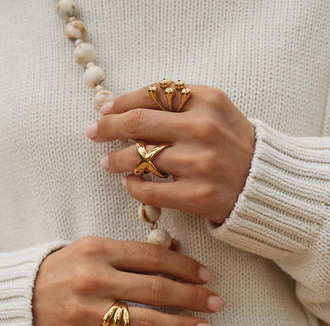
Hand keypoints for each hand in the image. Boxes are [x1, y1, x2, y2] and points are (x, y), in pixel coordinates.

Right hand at [32, 236, 224, 325]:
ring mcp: (84, 312)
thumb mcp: (87, 251)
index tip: (206, 276)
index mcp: (95, 249)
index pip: (152, 257)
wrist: (13, 302)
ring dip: (181, 325)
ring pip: (145, 321)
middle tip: (216, 303)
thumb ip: (127, 253)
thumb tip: (173, 250)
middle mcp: (91, 279)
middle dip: (192, 297)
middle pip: (155, 289)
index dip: (185, 267)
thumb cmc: (56, 274)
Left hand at [86, 84, 254, 223]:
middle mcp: (203, 129)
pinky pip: (150, 191)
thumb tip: (126, 110)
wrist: (265, 185)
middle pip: (138, 124)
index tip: (105, 110)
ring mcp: (200, 164)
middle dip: (108, 128)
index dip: (121, 102)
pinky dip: (133, 187)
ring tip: (108, 163)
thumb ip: (179, 106)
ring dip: (116, 160)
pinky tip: (130, 184)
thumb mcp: (216, 113)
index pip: (151, 95)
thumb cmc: (234, 147)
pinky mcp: (197, 196)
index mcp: (207, 101)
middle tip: (93, 133)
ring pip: (140, 159)